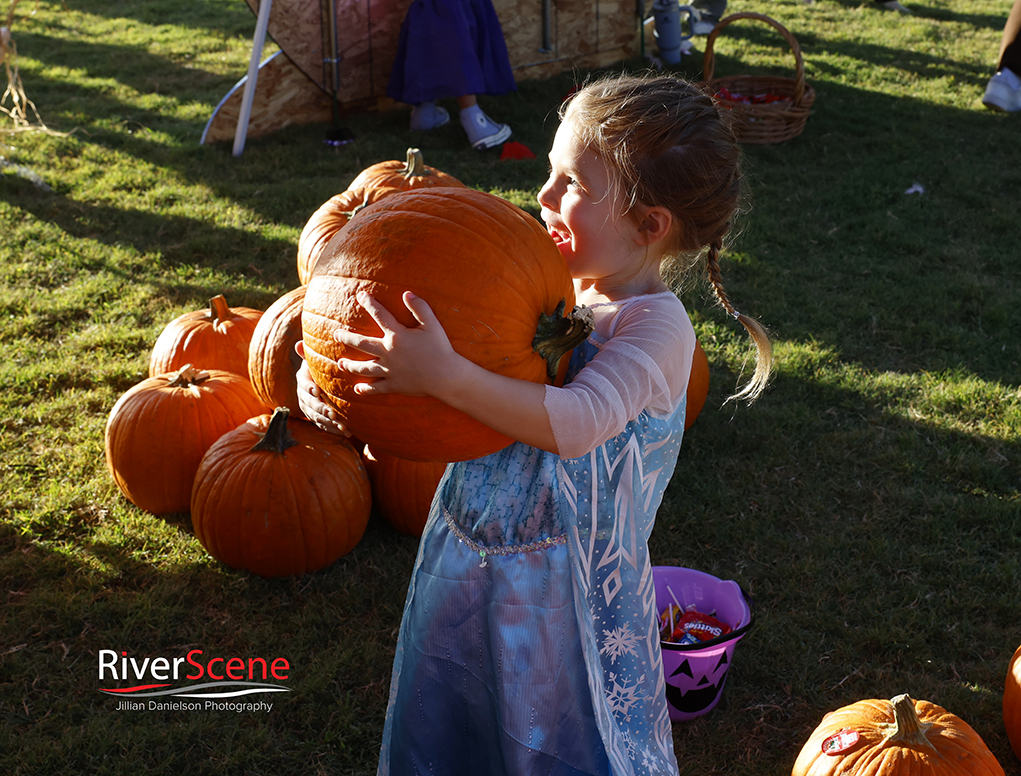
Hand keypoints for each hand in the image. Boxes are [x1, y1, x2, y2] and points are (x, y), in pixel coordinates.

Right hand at [294, 341, 350, 436]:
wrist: (328, 378)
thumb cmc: (324, 363)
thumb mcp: (319, 357)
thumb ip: (311, 353)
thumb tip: (298, 344)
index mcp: (302, 378)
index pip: (303, 383)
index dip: (308, 387)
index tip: (317, 391)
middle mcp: (303, 394)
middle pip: (309, 404)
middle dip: (321, 409)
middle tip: (333, 413)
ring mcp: (309, 407)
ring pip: (317, 417)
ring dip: (329, 422)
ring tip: (342, 426)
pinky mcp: (317, 417)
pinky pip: (323, 425)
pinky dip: (334, 429)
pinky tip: (346, 432)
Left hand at [335, 290, 460, 397]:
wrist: (446, 377)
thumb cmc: (441, 349)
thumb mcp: (433, 325)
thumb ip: (420, 308)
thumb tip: (406, 293)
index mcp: (397, 336)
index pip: (379, 315)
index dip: (369, 303)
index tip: (360, 296)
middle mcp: (388, 353)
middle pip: (361, 343)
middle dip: (347, 337)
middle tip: (336, 334)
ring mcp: (389, 370)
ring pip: (364, 367)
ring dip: (350, 366)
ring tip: (340, 363)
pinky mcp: (394, 385)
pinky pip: (376, 388)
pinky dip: (366, 389)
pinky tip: (357, 389)